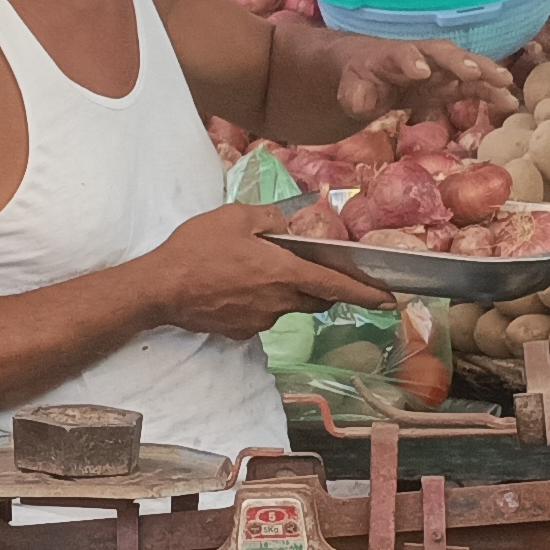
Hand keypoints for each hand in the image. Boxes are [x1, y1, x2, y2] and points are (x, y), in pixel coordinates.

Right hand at [142, 201, 364, 338]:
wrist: (160, 289)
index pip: (336, 286)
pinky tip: (235, 286)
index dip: (366, 293)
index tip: (389, 299)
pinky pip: (262, 314)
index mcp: (283, 273)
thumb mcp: (235, 217)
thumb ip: (270, 219)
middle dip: (323, 287)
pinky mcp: (241, 332)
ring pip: (287, 306)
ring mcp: (260, 322)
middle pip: (316, 299)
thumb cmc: (197, 249)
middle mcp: (279, 303)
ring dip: (285, 290)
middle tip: (314, 269)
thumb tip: (287, 226)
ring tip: (256, 270)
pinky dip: (259, 300)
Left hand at [327, 30, 520, 124]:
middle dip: (458, 61)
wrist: (372, 73)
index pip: (401, 53)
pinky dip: (490, 91)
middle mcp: (421, 56)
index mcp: (392, 55)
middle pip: (441, 53)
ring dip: (484, 72)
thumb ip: (356, 96)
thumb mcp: (351, 90)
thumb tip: (363, 102)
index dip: (411, 61)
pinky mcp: (450, 84)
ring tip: (506, 82)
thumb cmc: (360, 80)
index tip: (420, 72)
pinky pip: (473, 85)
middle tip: (473, 71)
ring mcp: (439, 69)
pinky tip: (509, 102)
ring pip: (464, 65)